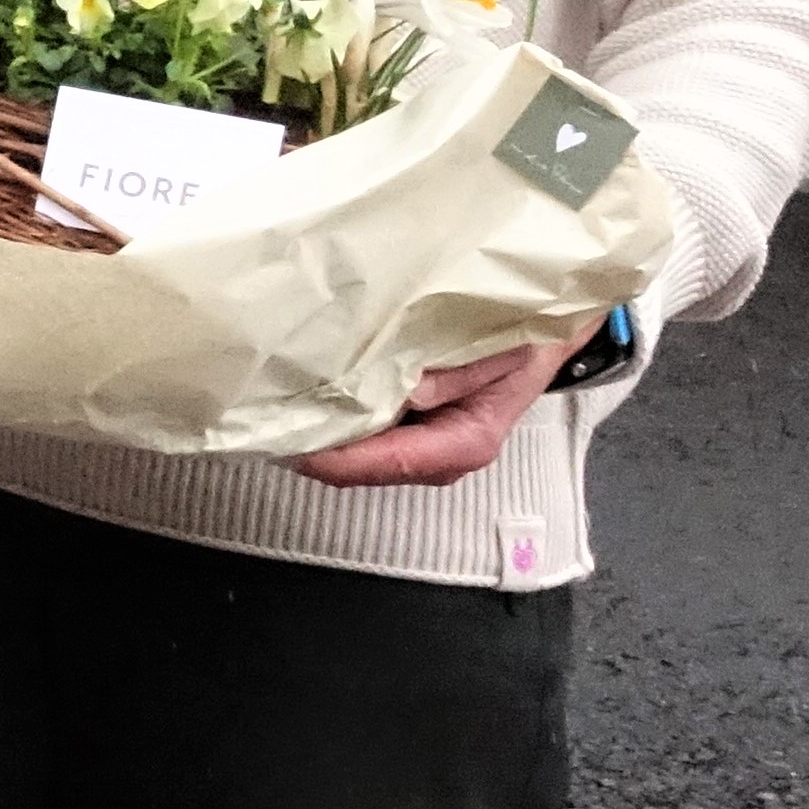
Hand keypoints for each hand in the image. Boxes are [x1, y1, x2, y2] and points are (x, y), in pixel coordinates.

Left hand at [293, 325, 591, 489]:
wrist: (542, 340)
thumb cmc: (526, 344)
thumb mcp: (504, 351)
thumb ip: (457, 375)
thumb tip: (408, 391)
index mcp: (463, 443)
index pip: (386, 462)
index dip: (332, 458)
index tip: (286, 442)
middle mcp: (438, 458)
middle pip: (361, 468)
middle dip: (315, 447)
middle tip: (265, 419)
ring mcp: (421, 450)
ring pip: (357, 458)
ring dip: (321, 436)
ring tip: (278, 407)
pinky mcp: (410, 435)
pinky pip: (363, 439)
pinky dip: (336, 423)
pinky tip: (309, 399)